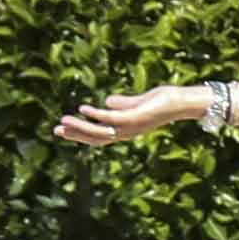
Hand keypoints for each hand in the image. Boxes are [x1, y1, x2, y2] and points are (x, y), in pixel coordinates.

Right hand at [55, 85, 204, 145]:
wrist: (182, 102)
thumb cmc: (163, 101)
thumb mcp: (138, 102)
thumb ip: (122, 104)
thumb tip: (106, 102)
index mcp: (125, 129)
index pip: (98, 136)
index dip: (80, 134)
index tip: (63, 129)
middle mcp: (126, 132)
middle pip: (96, 138)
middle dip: (75, 135)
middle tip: (56, 130)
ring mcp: (131, 126)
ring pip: (100, 131)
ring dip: (81, 127)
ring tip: (64, 120)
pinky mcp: (136, 118)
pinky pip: (112, 118)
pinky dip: (97, 115)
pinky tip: (83, 108)